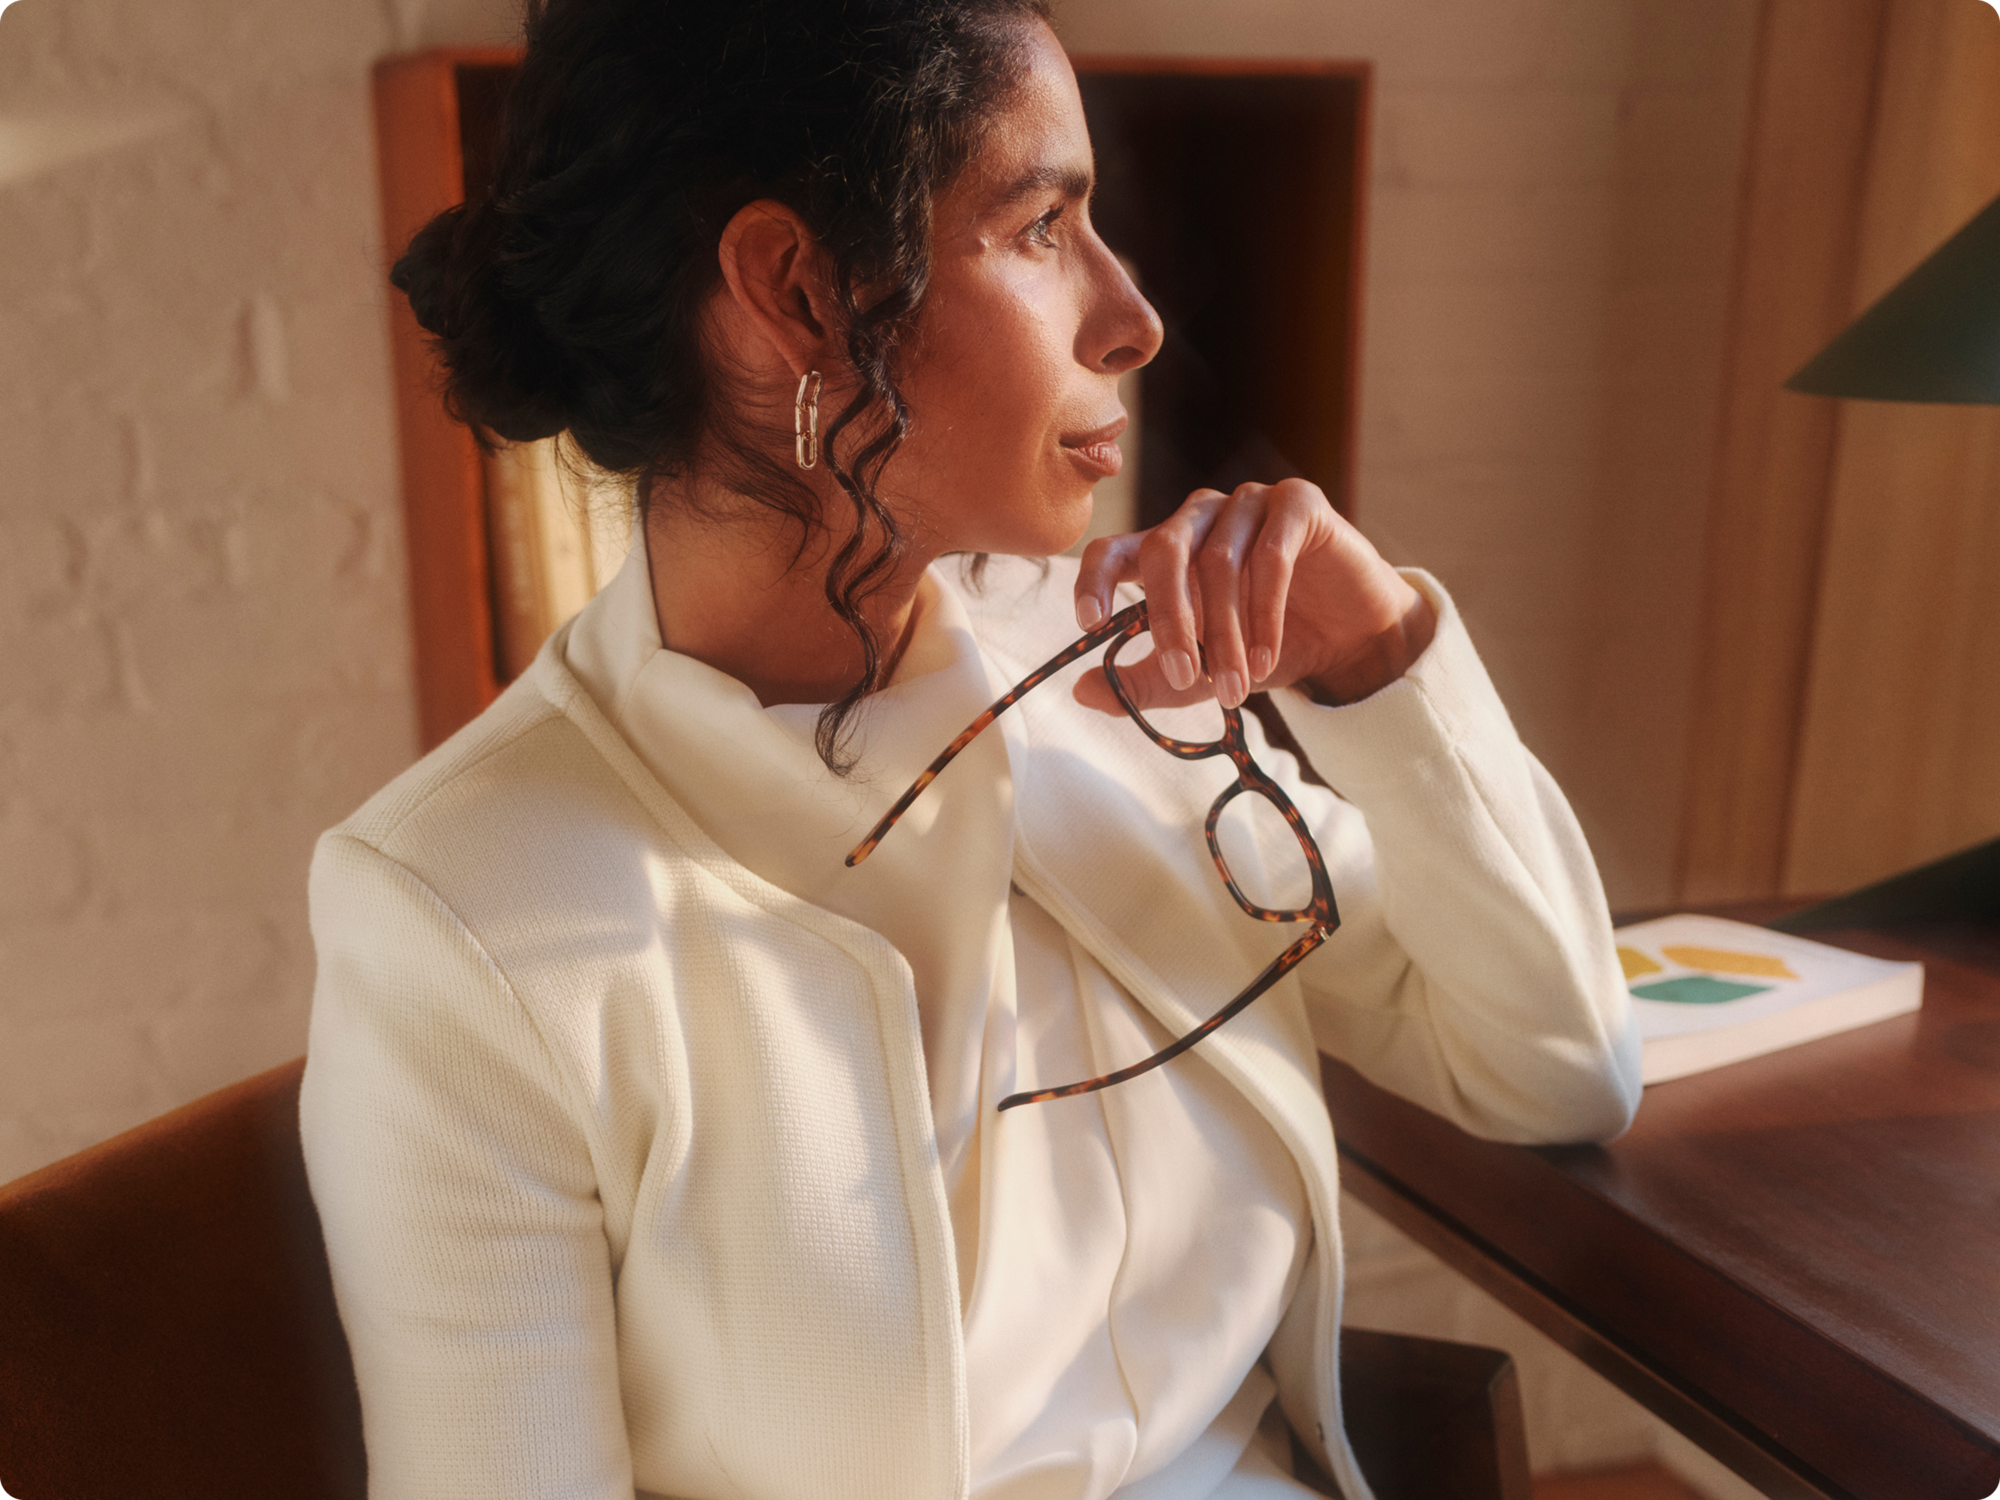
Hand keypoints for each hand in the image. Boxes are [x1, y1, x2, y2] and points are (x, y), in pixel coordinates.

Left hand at [1070, 479, 1436, 713]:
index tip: (1088, 624)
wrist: (1351, 640)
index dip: (1093, 580)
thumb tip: (1082, 693)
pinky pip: (1271, 553)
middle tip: (1182, 678)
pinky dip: (1264, 613)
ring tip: (1235, 689)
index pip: (1112, 550)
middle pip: (1164, 551)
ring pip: (1220, 562)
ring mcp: (1248, 502)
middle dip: (1170, 620)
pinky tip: (1265, 661)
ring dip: (1225, 634)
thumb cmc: (1266, 648)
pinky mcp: (1298, 502)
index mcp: (1165, 549)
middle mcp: (1200, 517)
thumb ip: (1147, 681)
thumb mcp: (1201, 674)